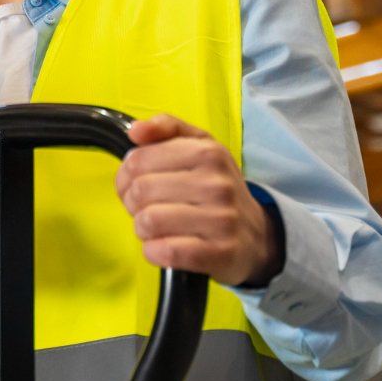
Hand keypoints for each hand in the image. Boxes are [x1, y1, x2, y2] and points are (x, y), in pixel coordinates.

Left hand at [117, 114, 282, 286]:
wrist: (257, 234)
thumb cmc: (217, 187)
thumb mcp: (200, 146)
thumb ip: (166, 127)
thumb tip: (136, 130)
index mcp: (208, 152)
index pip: (137, 160)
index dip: (124, 176)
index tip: (132, 186)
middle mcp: (217, 184)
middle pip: (140, 191)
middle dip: (131, 204)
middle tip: (143, 209)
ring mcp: (222, 220)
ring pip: (149, 221)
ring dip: (142, 228)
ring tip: (154, 228)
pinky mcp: (221, 253)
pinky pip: (167, 251)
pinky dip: (154, 251)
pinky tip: (162, 247)